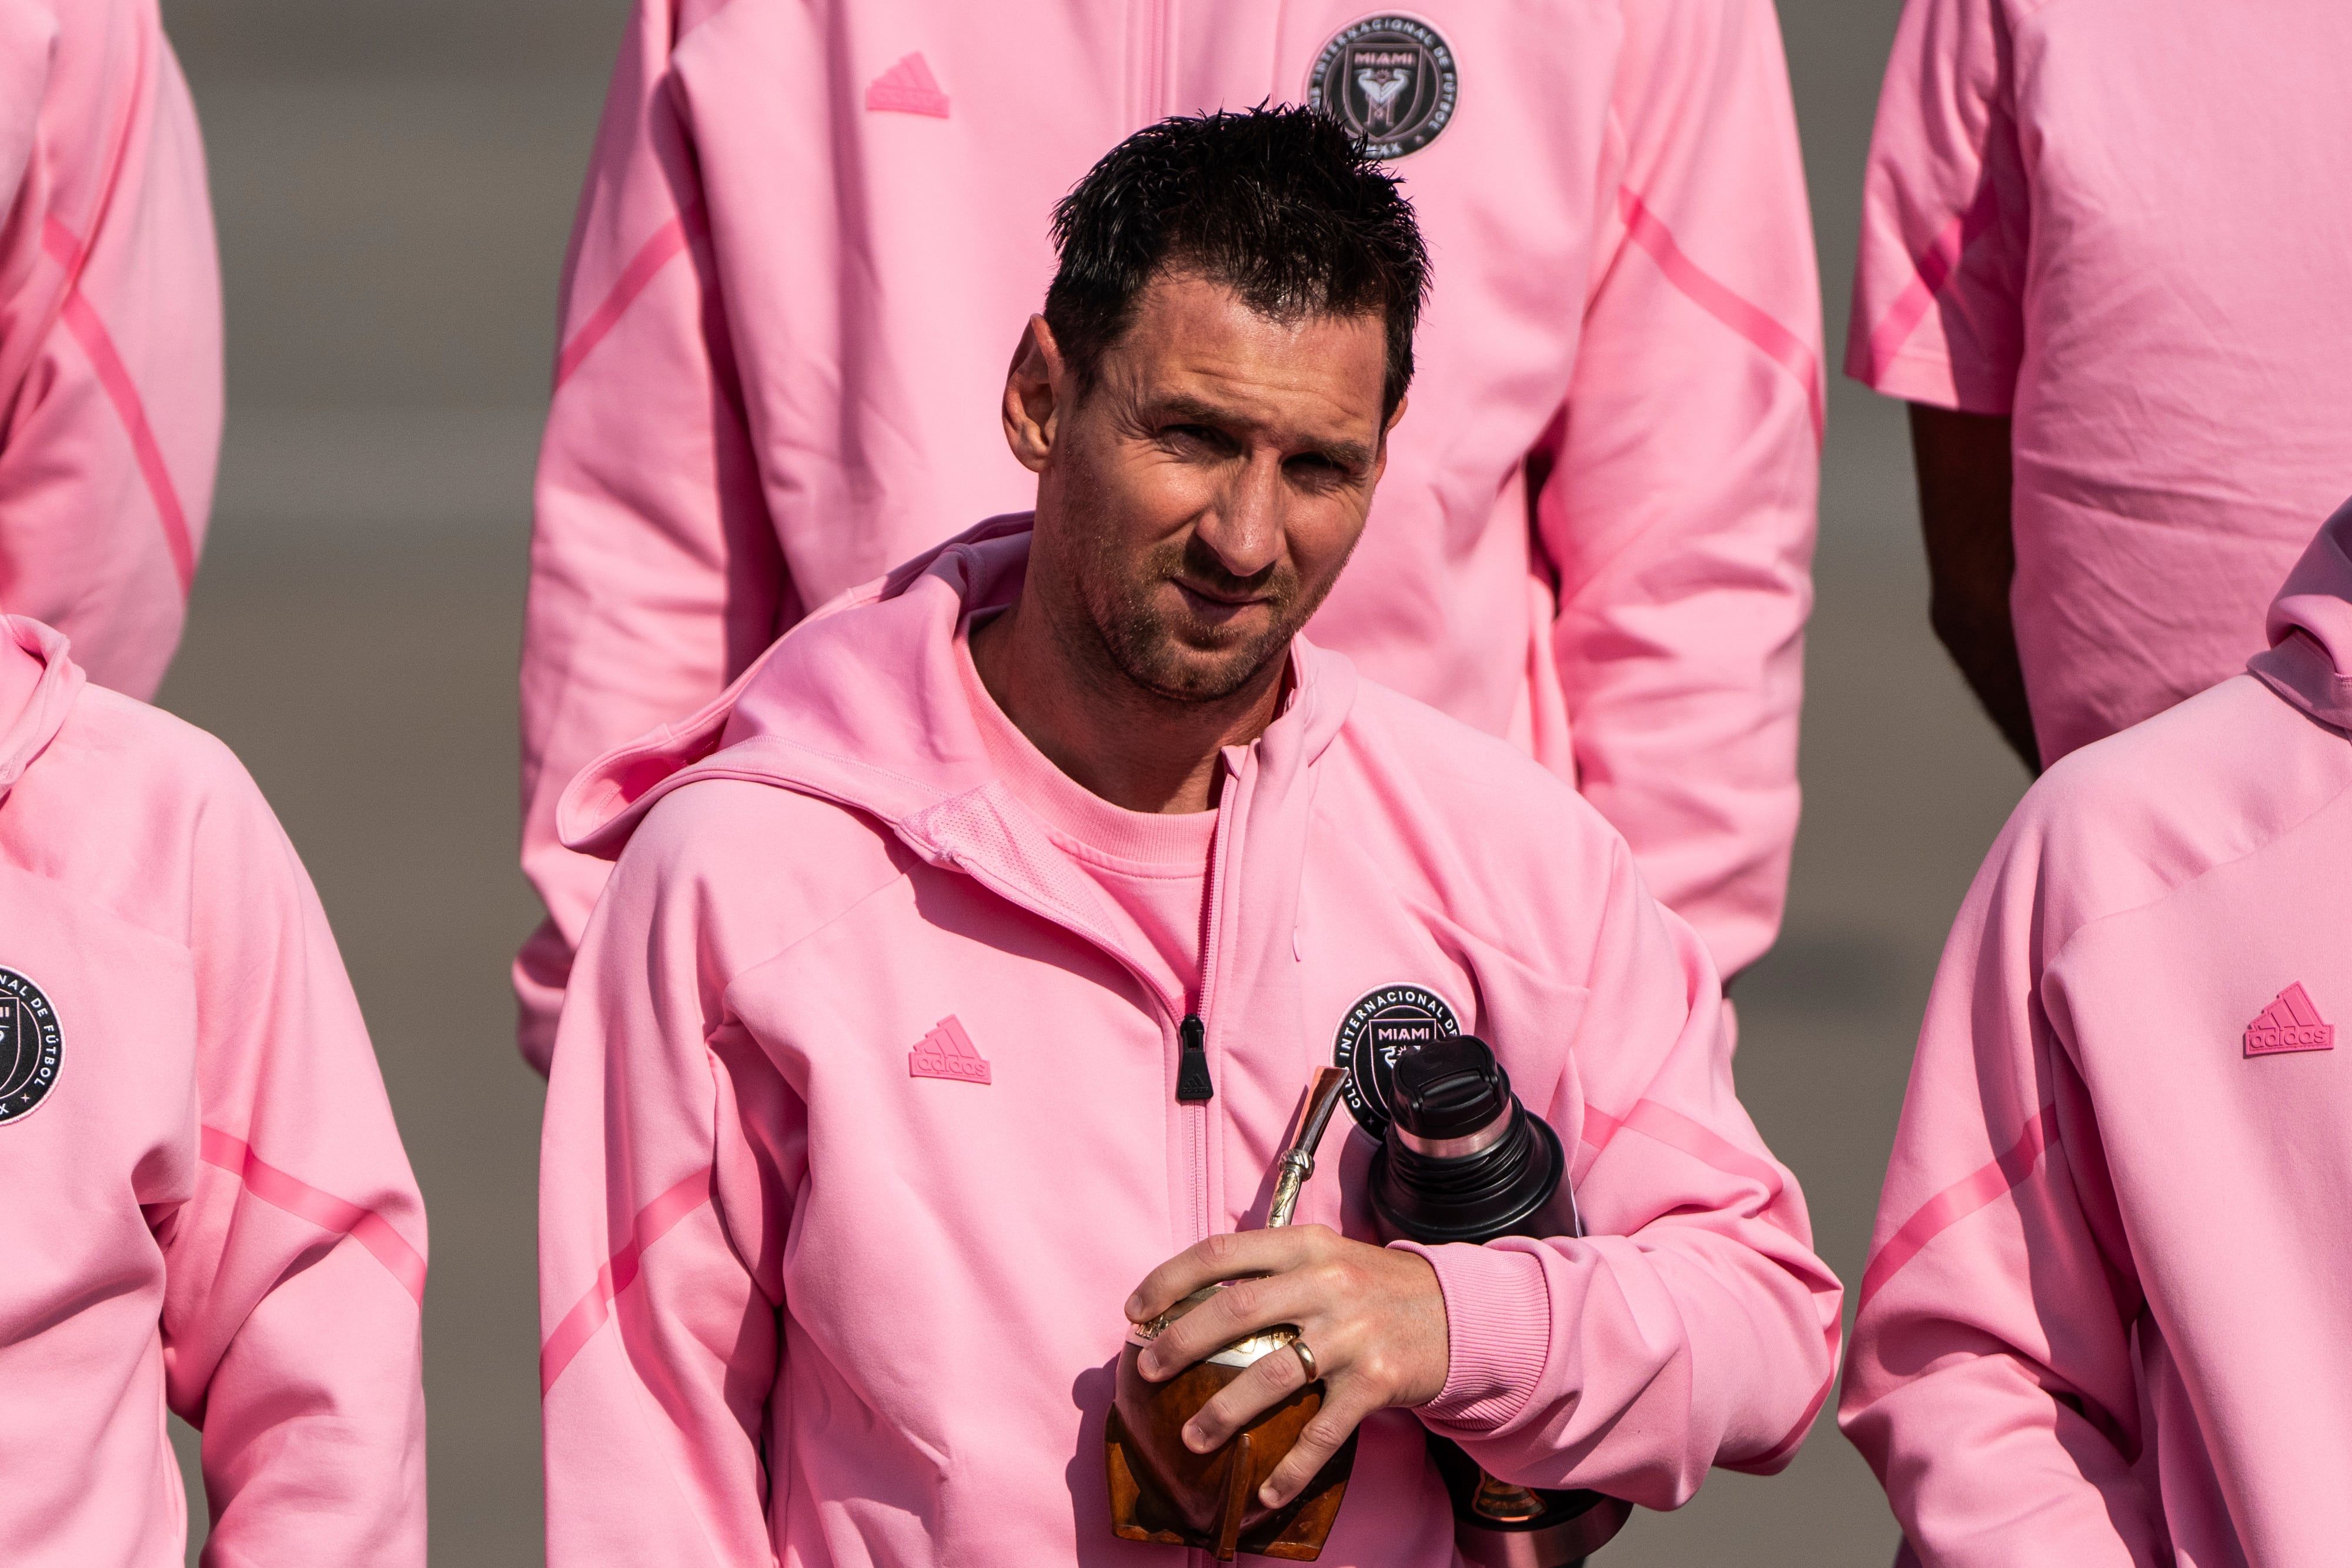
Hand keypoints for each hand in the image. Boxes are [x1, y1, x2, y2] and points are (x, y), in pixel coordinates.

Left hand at [1124, 1225, 1449, 1507]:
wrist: (1460, 1313)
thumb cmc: (1374, 1287)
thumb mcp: (1326, 1256)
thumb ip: (1270, 1268)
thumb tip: (1190, 1298)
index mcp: (1305, 1246)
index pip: (1223, 1251)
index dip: (1170, 1278)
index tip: (1135, 1309)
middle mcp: (1326, 1283)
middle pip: (1236, 1308)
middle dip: (1181, 1339)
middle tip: (1148, 1368)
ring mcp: (1352, 1332)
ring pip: (1272, 1373)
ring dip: (1225, 1410)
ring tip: (1192, 1436)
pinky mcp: (1375, 1380)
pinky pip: (1323, 1431)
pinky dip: (1292, 1467)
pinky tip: (1265, 1492)